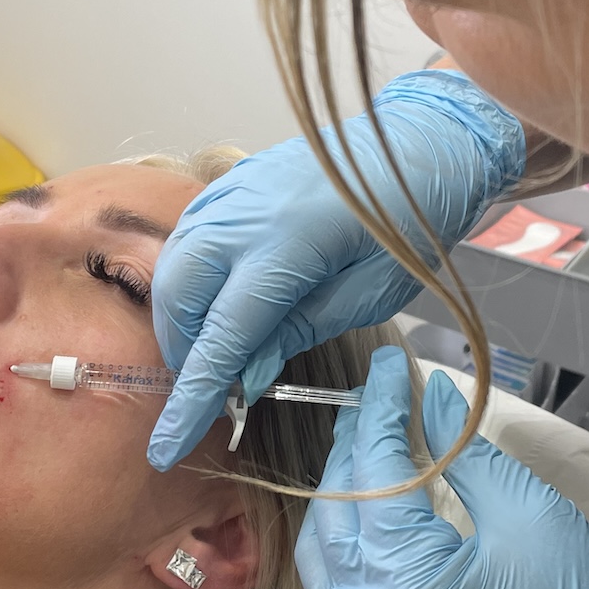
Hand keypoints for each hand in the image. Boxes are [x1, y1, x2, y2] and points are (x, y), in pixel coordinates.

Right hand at [147, 71, 524, 467]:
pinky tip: (219, 298)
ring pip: (174, 264)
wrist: (422, 142)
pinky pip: (190, 234)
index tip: (167, 447)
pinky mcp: (235, 181)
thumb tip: (244, 374)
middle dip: (185, 350)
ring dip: (183, 314)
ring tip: (218, 346)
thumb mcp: (369, 294)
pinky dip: (191, 275)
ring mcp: (233, 191)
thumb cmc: (410, 221)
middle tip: (213, 385)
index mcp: (283, 247)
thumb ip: (298, 331)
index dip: (193, 397)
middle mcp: (243, 215)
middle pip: (178, 297)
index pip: (221, 338)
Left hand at [295, 348, 588, 588]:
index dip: (381, 407)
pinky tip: (363, 507)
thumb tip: (430, 396)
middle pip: (335, 503)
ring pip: (319, 546)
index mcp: (401, 575)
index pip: (374, 468)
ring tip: (371, 445)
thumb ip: (465, 452)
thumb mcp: (527, 513)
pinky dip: (337, 539)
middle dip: (355, 444)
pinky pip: (327, 587)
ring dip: (339, 490)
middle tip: (380, 399)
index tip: (390, 363)